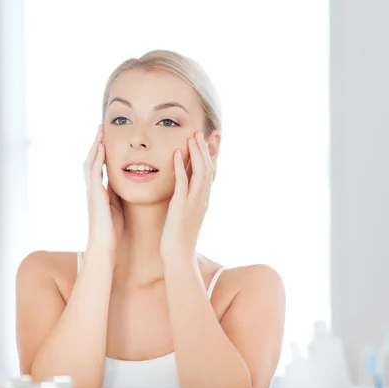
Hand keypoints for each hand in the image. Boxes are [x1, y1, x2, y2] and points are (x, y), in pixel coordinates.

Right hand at [83, 125, 123, 261]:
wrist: (103, 246)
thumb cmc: (112, 231)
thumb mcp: (117, 208)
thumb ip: (117, 196)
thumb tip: (122, 186)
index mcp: (99, 191)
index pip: (98, 166)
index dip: (101, 151)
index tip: (107, 137)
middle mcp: (92, 189)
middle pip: (91, 160)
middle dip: (96, 143)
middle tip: (101, 127)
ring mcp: (92, 191)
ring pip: (90, 163)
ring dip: (95, 146)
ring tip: (100, 131)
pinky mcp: (94, 195)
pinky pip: (94, 173)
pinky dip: (97, 159)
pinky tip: (102, 148)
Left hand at [161, 132, 213, 262]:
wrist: (178, 256)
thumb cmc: (178, 237)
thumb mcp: (186, 214)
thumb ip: (187, 200)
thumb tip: (183, 189)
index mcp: (203, 199)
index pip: (210, 172)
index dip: (211, 155)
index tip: (212, 139)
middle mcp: (202, 198)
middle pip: (207, 168)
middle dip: (205, 149)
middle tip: (202, 132)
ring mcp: (194, 202)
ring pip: (199, 172)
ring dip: (196, 153)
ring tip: (192, 137)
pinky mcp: (181, 206)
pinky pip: (182, 182)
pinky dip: (180, 166)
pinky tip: (176, 153)